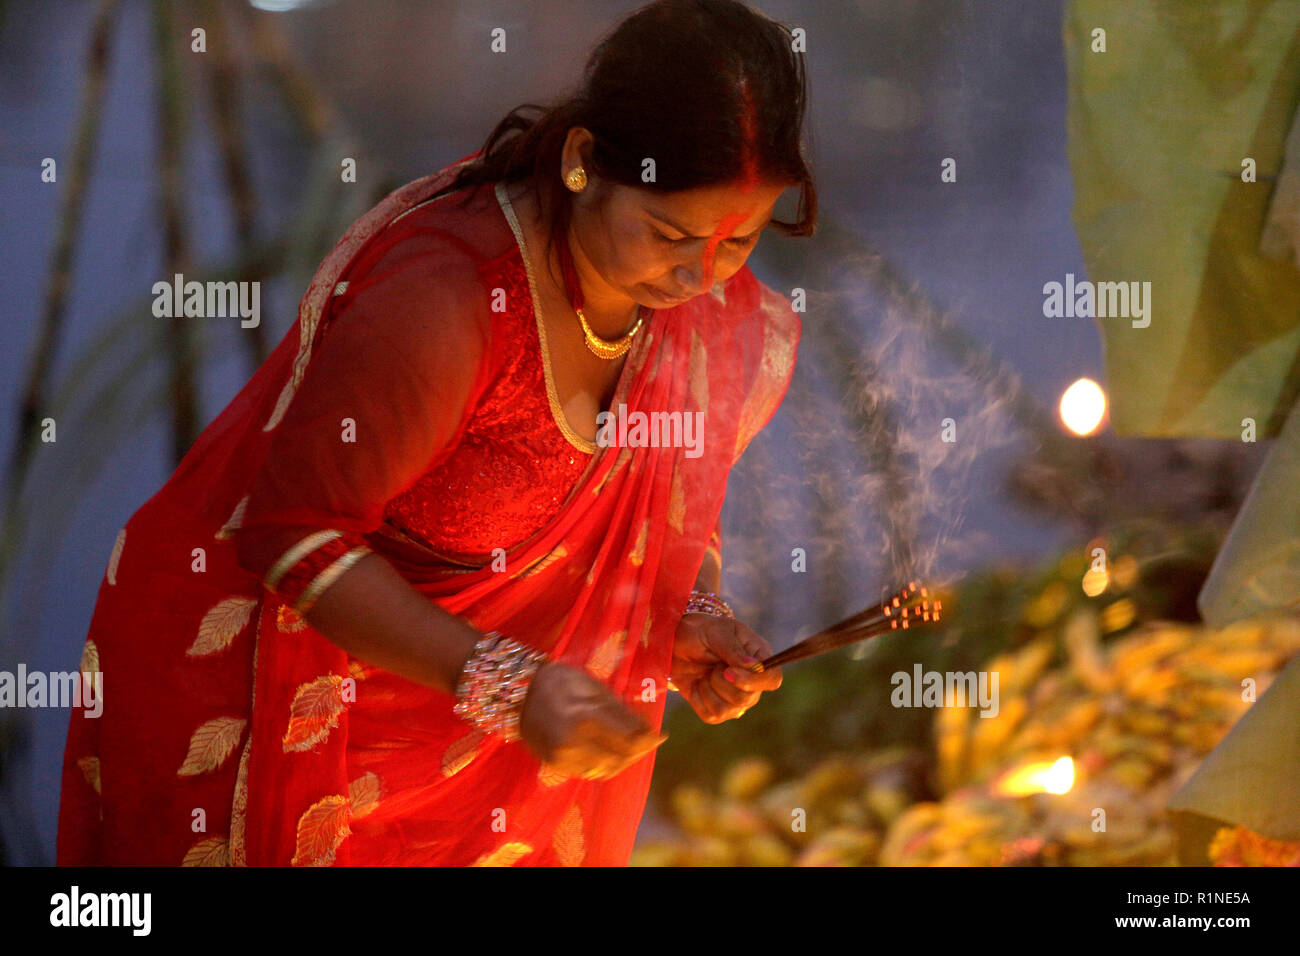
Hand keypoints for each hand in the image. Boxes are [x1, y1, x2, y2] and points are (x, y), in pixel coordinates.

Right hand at [518, 660, 666, 780]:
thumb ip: (619, 709)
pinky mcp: (556, 764)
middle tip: (648, 741)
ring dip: (623, 760)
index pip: (630, 738)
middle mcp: (575, 742)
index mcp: (587, 718)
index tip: (661, 735)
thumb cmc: (560, 681)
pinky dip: (604, 765)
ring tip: (630, 747)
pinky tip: (608, 752)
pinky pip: (589, 772)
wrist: (519, 692)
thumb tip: (646, 727)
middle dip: (639, 751)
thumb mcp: (593, 687)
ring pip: (606, 769)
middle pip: (621, 758)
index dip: (649, 739)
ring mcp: (564, 757)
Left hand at [670, 613, 781, 723]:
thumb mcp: (716, 632)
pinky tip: (697, 683)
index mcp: (758, 656)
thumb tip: (754, 666)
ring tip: (704, 673)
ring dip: (709, 689)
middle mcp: (752, 680)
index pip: (772, 678)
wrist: (674, 642)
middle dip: (721, 682)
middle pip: (749, 698)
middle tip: (712, 664)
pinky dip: (698, 699)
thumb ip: (734, 649)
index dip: (754, 681)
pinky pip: (712, 716)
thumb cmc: (699, 631)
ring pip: (729, 710)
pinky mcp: (718, 710)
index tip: (728, 672)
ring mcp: (736, 698)